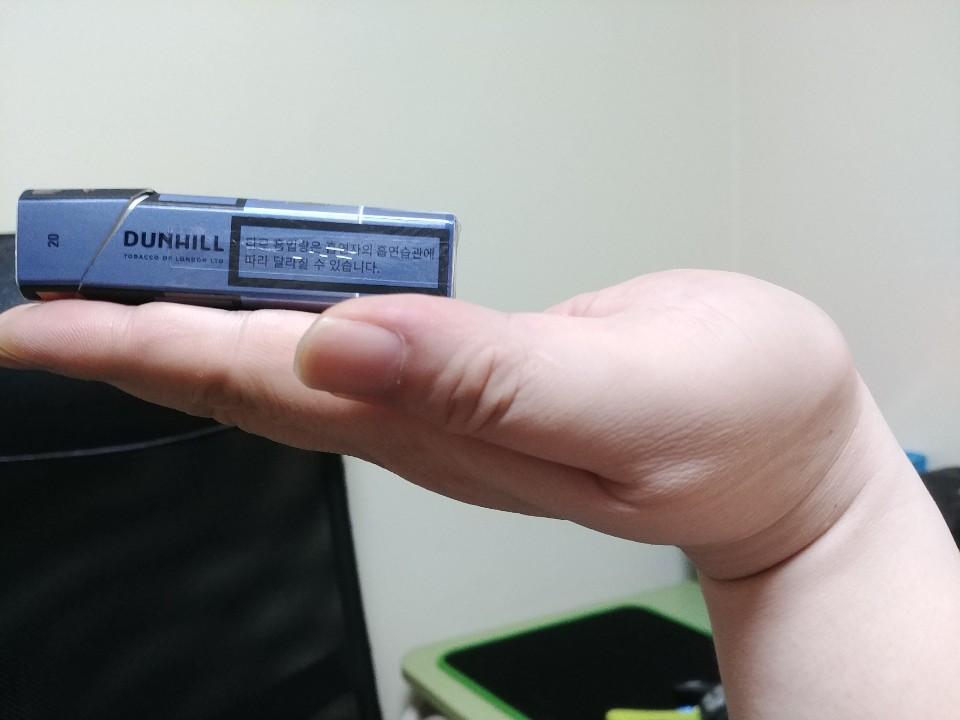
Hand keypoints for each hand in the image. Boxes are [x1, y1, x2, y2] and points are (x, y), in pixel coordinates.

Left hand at [0, 270, 870, 577]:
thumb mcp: (630, 398)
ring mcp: (441, 401)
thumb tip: (352, 338)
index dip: (145, 350)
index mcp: (445, 424)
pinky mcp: (466, 374)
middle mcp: (425, 421)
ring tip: (97, 308)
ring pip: (280, 371)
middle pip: (243, 384)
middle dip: (126, 346)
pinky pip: (340, 347)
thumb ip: (492, 379)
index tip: (43, 323)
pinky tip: (243, 315)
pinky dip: (268, 327)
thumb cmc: (734, 423)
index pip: (262, 383)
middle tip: (32, 305)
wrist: (785, 450)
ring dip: (180, 340)